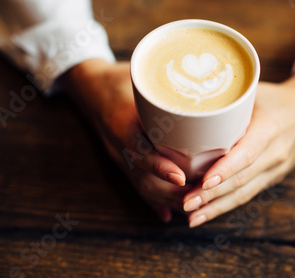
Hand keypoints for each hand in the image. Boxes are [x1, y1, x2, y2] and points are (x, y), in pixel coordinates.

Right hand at [60, 59, 190, 221]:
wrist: (90, 87)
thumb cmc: (120, 80)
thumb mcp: (140, 81)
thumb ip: (165, 91)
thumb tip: (204, 95)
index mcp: (120, 124)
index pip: (138, 150)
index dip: (159, 166)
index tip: (181, 177)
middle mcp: (118, 146)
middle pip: (142, 178)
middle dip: (171, 193)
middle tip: (201, 196)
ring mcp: (119, 157)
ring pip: (142, 186)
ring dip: (168, 200)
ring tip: (195, 205)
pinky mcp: (123, 162)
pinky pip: (138, 185)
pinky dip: (154, 202)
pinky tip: (169, 215)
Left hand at [183, 68, 294, 226]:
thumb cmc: (276, 97)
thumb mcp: (254, 91)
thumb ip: (226, 99)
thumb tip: (186, 101)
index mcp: (270, 128)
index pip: (246, 154)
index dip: (225, 170)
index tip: (204, 182)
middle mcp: (275, 153)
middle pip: (242, 180)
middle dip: (212, 195)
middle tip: (186, 203)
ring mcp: (276, 169)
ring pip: (244, 193)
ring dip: (217, 207)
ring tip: (192, 216)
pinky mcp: (273, 177)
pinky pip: (249, 193)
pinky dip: (227, 204)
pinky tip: (207, 212)